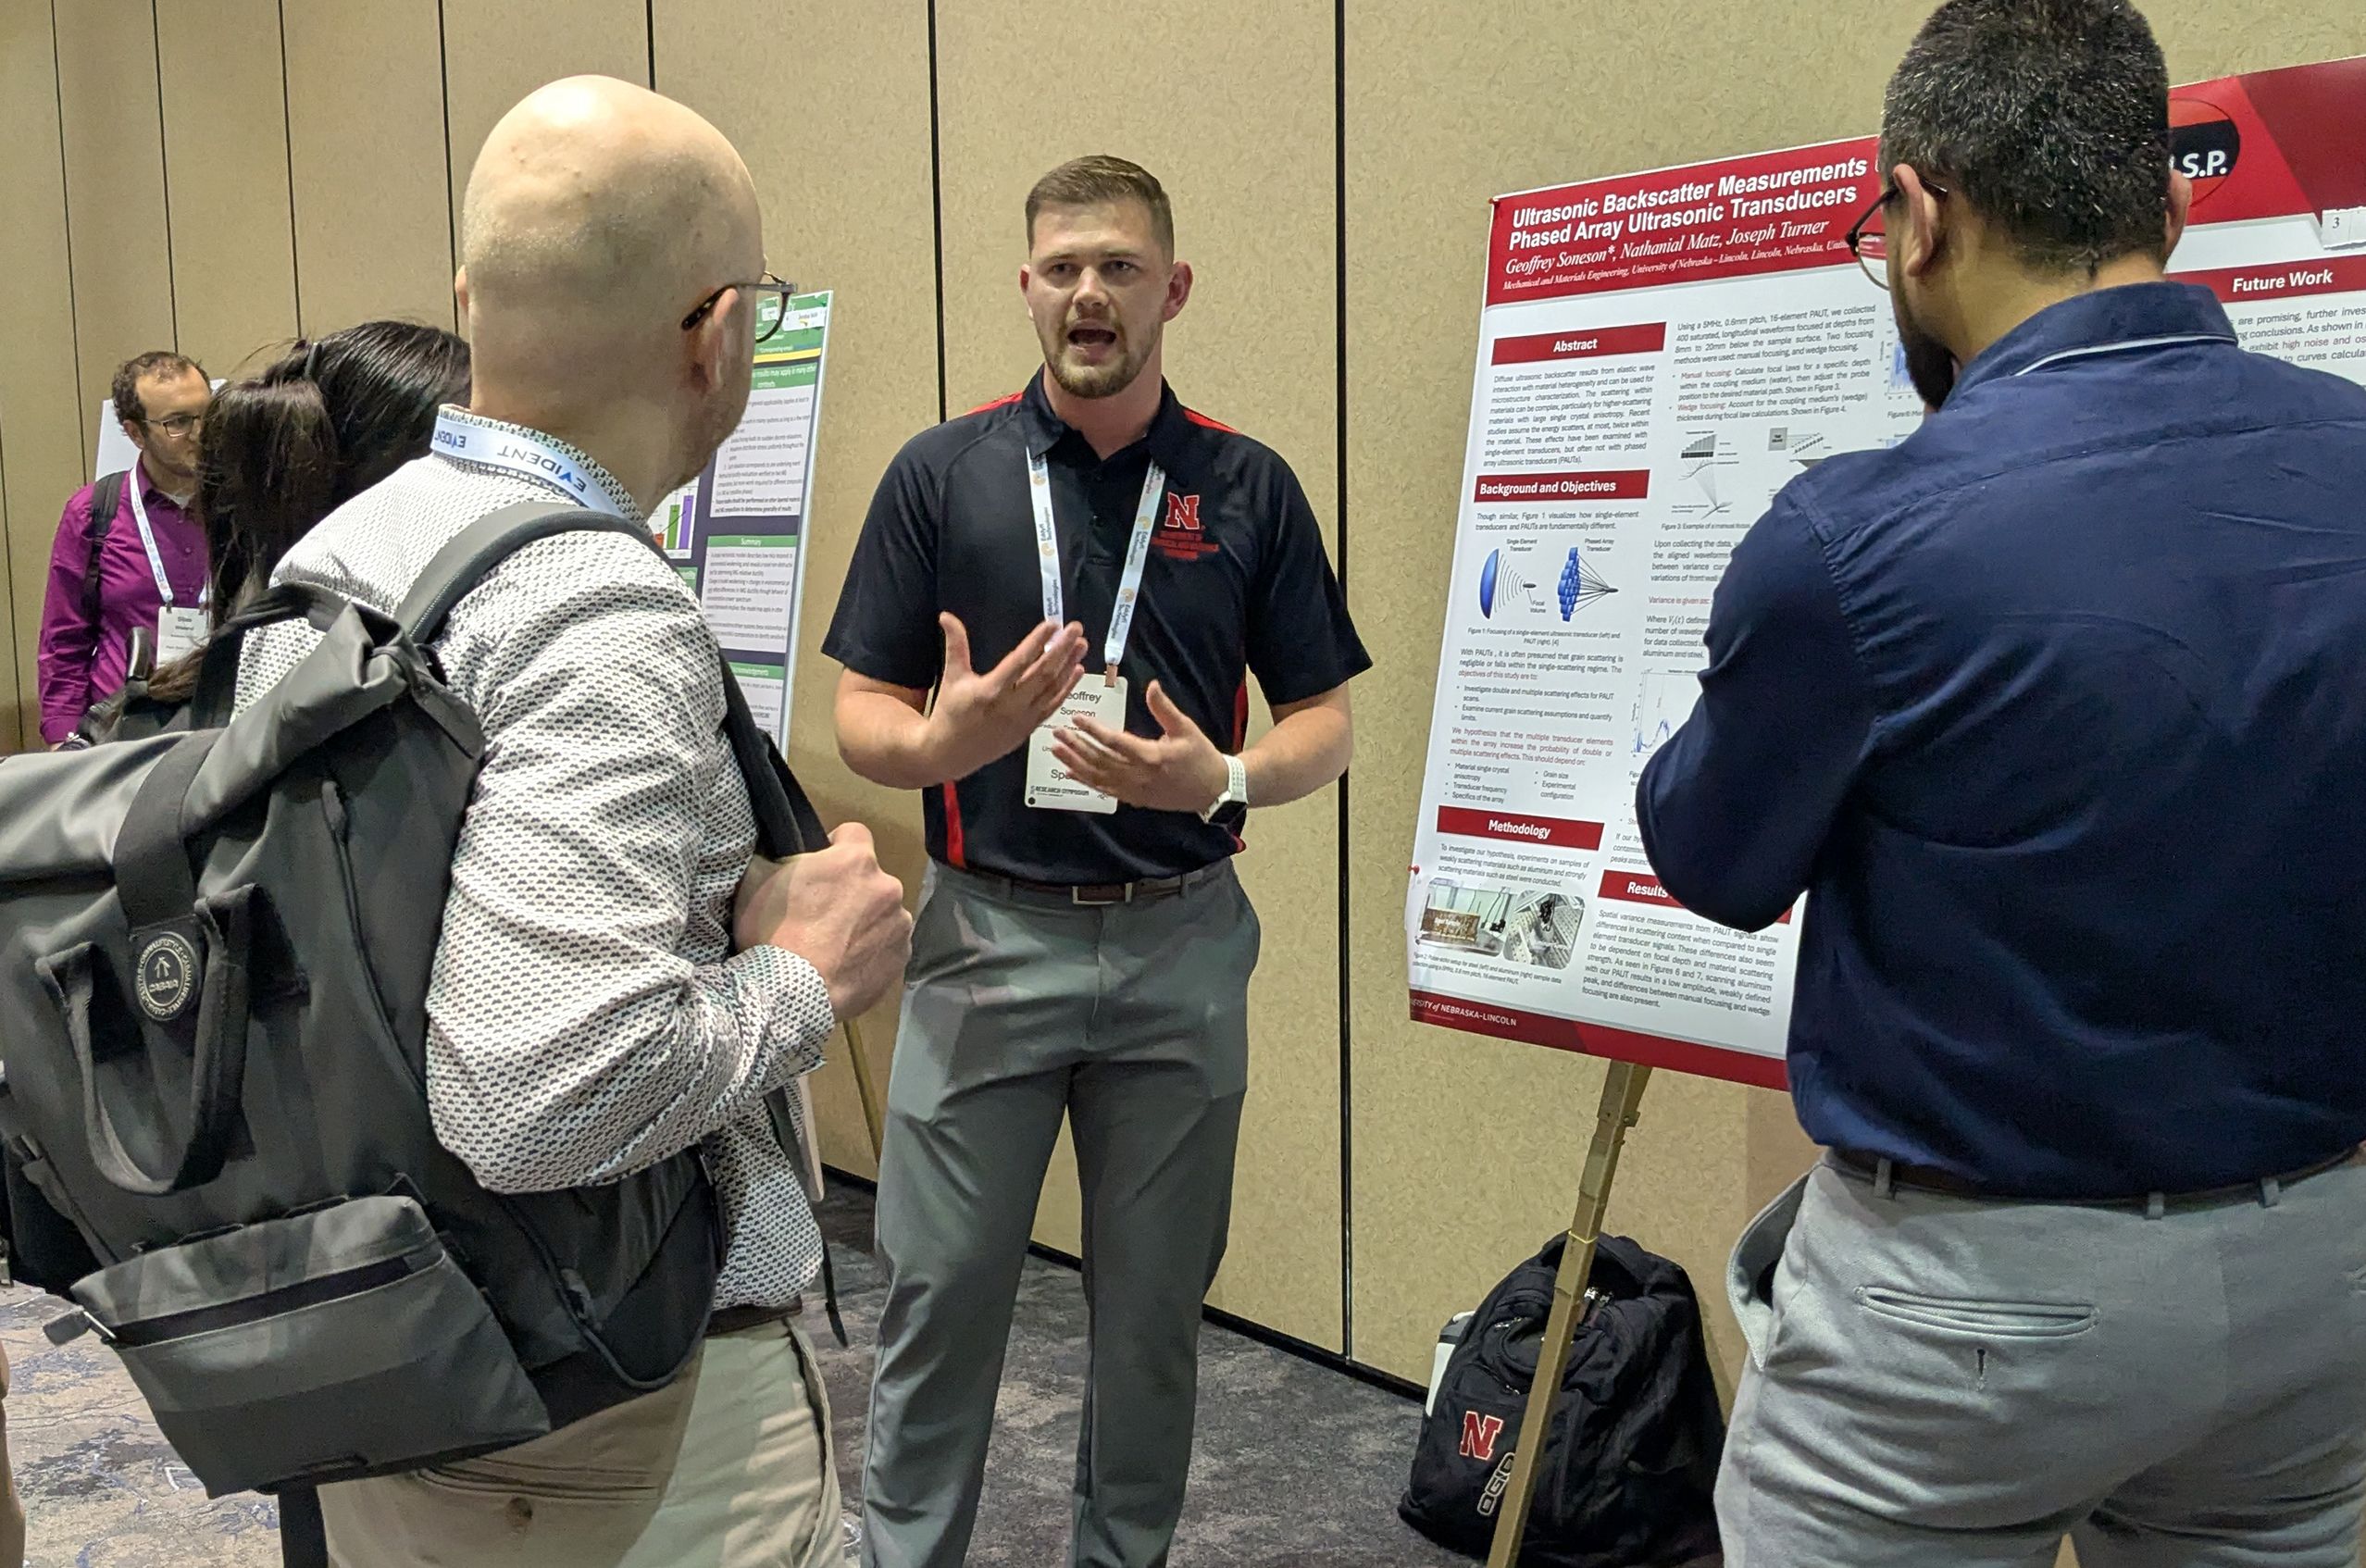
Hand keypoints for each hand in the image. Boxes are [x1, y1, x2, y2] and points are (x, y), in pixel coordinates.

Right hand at [734, 822, 912, 1017]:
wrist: (792, 994)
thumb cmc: (773, 932)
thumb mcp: (754, 881)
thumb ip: (770, 858)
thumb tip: (771, 853)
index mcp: (856, 859)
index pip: (853, 833)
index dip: (835, 845)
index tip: (821, 866)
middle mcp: (888, 886)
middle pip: (869, 878)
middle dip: (850, 889)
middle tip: (821, 913)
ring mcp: (899, 924)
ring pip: (882, 913)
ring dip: (864, 921)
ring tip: (835, 945)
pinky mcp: (901, 958)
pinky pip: (888, 946)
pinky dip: (872, 951)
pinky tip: (847, 965)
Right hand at [923, 614, 1086, 781]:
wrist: (951, 754)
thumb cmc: (950, 713)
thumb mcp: (951, 677)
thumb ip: (955, 645)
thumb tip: (946, 616)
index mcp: (990, 691)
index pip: (1019, 662)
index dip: (1037, 642)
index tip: (1052, 624)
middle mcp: (1010, 706)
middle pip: (1043, 674)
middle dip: (1062, 649)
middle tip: (1076, 629)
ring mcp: (1023, 719)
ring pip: (1052, 689)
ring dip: (1069, 665)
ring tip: (1081, 645)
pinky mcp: (1029, 728)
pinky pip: (1053, 705)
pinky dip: (1066, 688)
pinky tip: (1077, 670)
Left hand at [1050, 679, 1229, 813]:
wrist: (1213, 790)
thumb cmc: (1200, 756)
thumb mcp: (1186, 728)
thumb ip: (1164, 708)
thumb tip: (1151, 685)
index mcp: (1151, 756)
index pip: (1114, 742)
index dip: (1093, 730)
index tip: (1076, 718)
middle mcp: (1138, 776)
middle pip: (1099, 761)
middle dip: (1076, 747)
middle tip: (1057, 733)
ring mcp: (1134, 790)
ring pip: (1097, 777)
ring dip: (1075, 764)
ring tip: (1056, 751)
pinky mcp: (1134, 798)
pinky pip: (1104, 790)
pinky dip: (1086, 781)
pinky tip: (1071, 772)